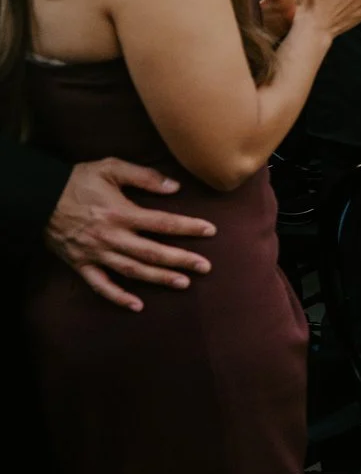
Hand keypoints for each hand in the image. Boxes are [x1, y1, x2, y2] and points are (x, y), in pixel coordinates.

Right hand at [44, 157, 215, 311]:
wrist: (36, 196)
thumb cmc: (76, 180)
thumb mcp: (110, 168)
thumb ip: (144, 176)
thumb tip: (175, 186)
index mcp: (121, 213)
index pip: (163, 223)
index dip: (188, 227)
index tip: (211, 231)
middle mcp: (111, 237)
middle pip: (152, 252)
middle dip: (181, 260)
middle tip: (205, 267)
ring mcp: (95, 253)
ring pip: (132, 271)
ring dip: (159, 279)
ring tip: (183, 284)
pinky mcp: (80, 264)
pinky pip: (100, 285)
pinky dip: (118, 297)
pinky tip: (137, 306)